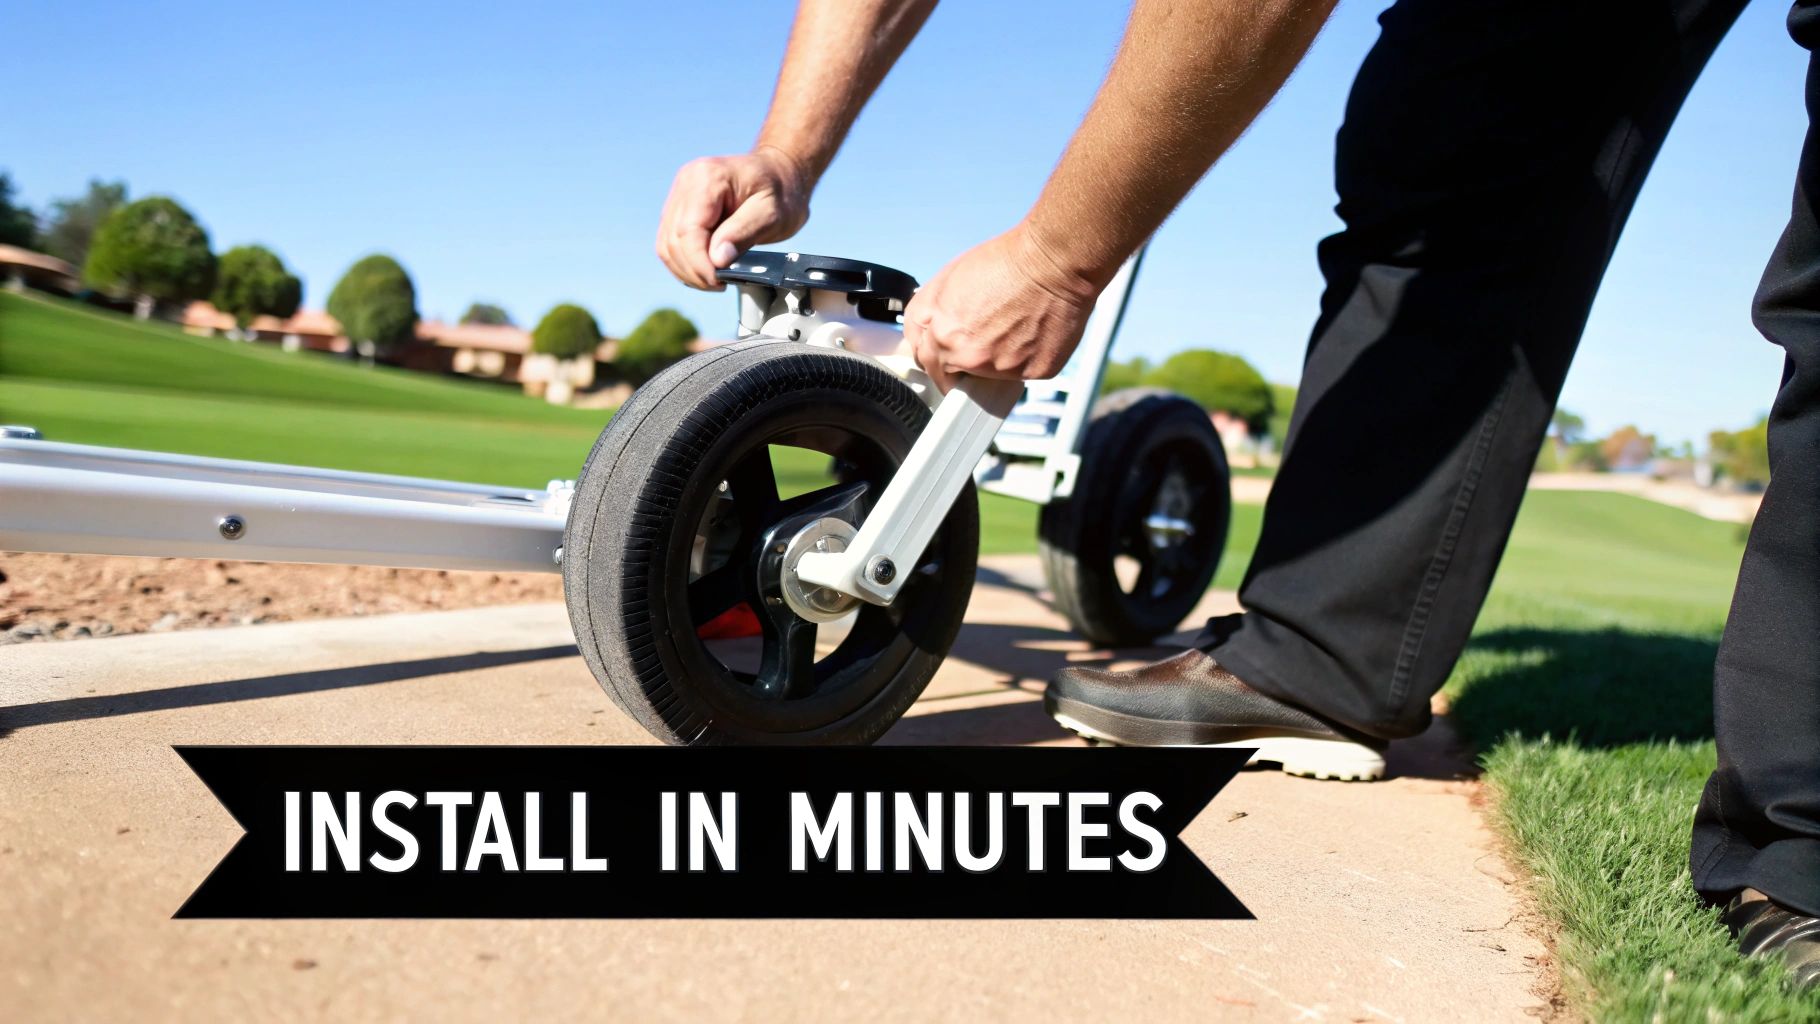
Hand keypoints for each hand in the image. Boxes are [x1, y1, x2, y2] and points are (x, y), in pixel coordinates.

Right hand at [655, 147, 811, 289]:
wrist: (780, 173)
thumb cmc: (781, 191)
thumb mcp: (772, 213)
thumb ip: (743, 233)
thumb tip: (716, 260)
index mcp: (707, 178)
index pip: (688, 231)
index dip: (699, 263)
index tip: (718, 282)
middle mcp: (686, 182)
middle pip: (673, 240)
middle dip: (693, 271)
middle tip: (720, 285)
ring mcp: (680, 194)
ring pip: (667, 245)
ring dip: (686, 270)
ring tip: (713, 280)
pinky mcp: (680, 209)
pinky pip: (671, 243)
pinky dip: (685, 263)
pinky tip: (705, 271)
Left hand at [904, 227, 1102, 393]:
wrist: (1052, 263)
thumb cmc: (1005, 262)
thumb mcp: (948, 279)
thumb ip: (929, 312)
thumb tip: (925, 331)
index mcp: (942, 334)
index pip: (926, 362)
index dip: (934, 357)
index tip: (943, 358)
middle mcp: (968, 357)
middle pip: (953, 378)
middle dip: (959, 367)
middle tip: (978, 345)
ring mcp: (1000, 369)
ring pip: (989, 378)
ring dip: (994, 362)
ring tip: (1011, 329)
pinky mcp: (1032, 372)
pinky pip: (1023, 374)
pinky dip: (1026, 359)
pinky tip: (1033, 333)